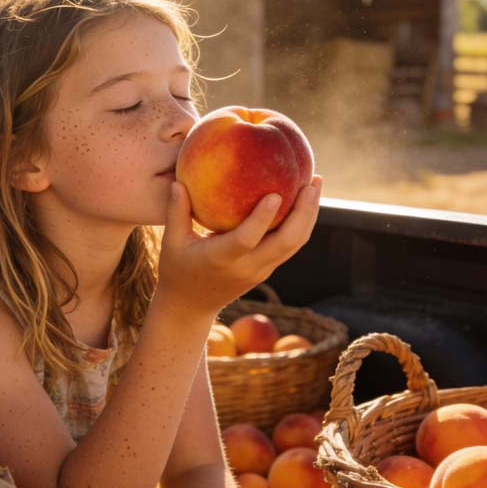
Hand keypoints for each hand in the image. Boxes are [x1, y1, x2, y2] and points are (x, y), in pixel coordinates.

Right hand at [157, 175, 321, 319]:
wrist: (191, 306)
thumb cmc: (177, 270)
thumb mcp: (171, 243)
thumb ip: (176, 212)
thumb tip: (177, 181)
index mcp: (221, 259)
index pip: (247, 240)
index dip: (262, 219)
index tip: (275, 194)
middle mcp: (247, 266)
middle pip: (286, 242)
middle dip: (304, 211)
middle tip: (312, 181)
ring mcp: (261, 270)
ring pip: (294, 244)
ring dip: (309, 215)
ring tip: (315, 183)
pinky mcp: (267, 269)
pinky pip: (290, 245)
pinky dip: (301, 222)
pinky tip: (303, 199)